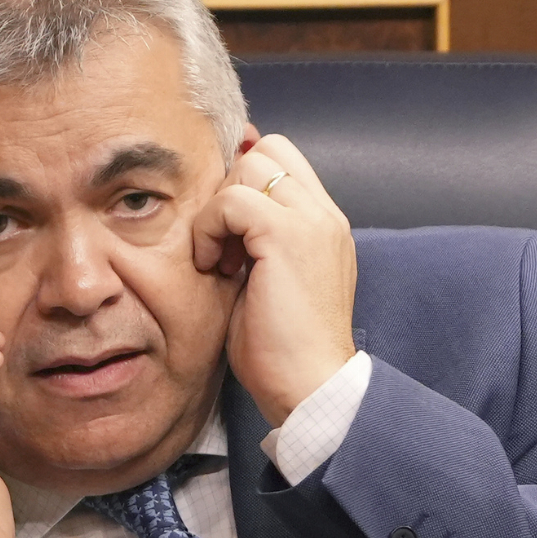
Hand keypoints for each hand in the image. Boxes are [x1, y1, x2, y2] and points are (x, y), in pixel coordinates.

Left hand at [193, 132, 358, 426]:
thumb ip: (255, 241)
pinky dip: (210, 229)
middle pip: (267, 151)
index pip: (285, 160)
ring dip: (219, 209)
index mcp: (326, 225)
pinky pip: (231, 200)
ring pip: (249, 166)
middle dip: (231, 189)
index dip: (245, 179)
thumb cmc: (284, 350)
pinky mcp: (287, 236)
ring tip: (220, 259)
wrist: (310, 386)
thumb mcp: (269, 281)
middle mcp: (326, 215)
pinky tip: (215, 268)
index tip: (226, 230)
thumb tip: (221, 213)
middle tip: (223, 244)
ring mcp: (312, 221)